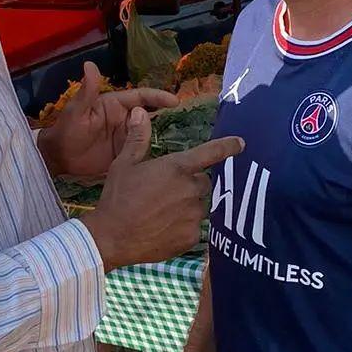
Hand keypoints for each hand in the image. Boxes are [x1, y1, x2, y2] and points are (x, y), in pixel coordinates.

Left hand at [37, 62, 176, 178]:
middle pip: (151, 116)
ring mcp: (127, 138)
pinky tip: (171, 160)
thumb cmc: (67, 130)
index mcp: (116, 105)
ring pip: (151, 134)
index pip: (142, 97)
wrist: (59, 158)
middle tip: (191, 122)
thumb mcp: (77, 111)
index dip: (158, 97)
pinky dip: (157, 155)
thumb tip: (90, 64)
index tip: (175, 101)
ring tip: (187, 142)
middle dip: (170, 118)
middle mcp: (126, 119)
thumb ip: (87, 91)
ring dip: (166, 136)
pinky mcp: (126, 154)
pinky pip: (144, 152)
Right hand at [80, 108, 242, 270]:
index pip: (211, 153)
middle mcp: (190, 190)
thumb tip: (139, 112)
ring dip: (187, 207)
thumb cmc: (117, 197)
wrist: (111, 238)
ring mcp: (193, 215)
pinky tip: (163, 229)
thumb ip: (138, 138)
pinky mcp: (191, 237)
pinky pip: (194, 228)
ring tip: (162, 213)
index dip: (228, 147)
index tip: (241, 144)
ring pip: (199, 207)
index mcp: (177, 168)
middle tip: (167, 193)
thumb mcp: (124, 164)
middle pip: (204, 183)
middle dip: (191, 185)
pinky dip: (183, 227)